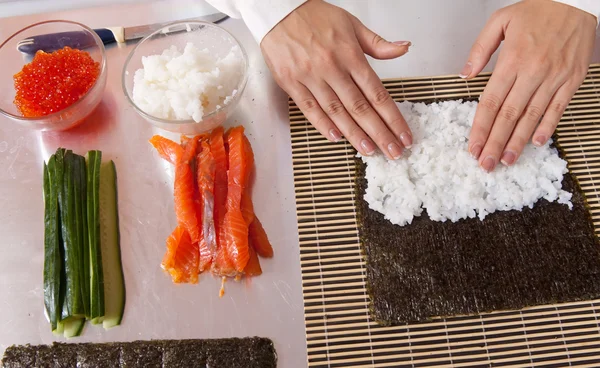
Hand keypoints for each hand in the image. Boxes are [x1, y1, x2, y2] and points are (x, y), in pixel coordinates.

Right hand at [261, 0, 412, 158]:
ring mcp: (310, 77)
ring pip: (336, 112)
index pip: (377, 92)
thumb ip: (378, 43)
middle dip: (379, 133)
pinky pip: (309, 108)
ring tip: (369, 150)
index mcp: (350, 54)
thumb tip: (404, 48)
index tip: (403, 134)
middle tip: (392, 152)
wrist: (278, 11)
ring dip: (354, 134)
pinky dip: (323, 124)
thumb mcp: (351, 24)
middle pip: (360, 107)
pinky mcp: (291, 83)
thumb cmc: (314, 17)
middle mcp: (331, 67)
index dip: (393, 117)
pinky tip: (337, 137)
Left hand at [462, 0, 596, 170]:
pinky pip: (557, 108)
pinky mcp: (571, 80)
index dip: (480, 128)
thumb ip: (480, 49)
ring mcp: (554, 77)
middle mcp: (533, 71)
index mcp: (512, 59)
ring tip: (506, 160)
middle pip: (509, 115)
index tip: (472, 146)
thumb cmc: (538, 9)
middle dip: (495, 142)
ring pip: (532, 116)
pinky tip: (536, 143)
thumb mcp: (501, 20)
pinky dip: (547, 126)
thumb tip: (465, 74)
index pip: (491, 102)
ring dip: (518, 141)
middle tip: (486, 163)